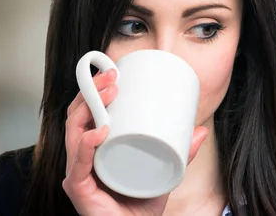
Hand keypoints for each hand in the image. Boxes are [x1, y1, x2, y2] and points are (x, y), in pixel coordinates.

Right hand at [62, 69, 208, 215]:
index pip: (86, 114)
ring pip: (74, 133)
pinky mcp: (79, 190)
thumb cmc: (141, 205)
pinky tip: (99, 131)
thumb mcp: (163, 173)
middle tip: (112, 77)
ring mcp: (78, 174)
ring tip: (109, 94)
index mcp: (94, 150)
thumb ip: (180, 153)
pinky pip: (78, 165)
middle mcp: (81, 159)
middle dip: (91, 91)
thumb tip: (200, 131)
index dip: (95, 90)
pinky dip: (86, 146)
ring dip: (89, 108)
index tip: (115, 73)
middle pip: (77, 117)